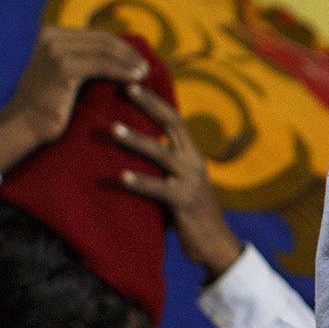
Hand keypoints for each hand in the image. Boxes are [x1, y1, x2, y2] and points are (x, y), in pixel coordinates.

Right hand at [0, 26, 151, 172]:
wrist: (23, 124)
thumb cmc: (46, 104)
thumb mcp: (60, 72)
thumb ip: (79, 57)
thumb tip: (116, 54)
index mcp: (50, 33)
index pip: (95, 35)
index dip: (120, 46)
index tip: (138, 59)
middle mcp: (51, 36)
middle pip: (102, 40)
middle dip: (127, 53)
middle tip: (146, 66)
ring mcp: (56, 50)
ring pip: (105, 51)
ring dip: (128, 62)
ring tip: (144, 73)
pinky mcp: (63, 67)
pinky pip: (102, 66)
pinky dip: (122, 71)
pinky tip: (135, 79)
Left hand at [108, 84, 245, 280]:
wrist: (215, 245)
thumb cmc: (189, 213)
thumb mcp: (177, 181)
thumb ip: (162, 165)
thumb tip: (129, 147)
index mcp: (191, 153)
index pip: (173, 117)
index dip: (154, 99)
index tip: (132, 82)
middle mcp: (194, 161)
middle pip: (172, 123)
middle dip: (148, 104)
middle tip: (124, 88)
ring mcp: (190, 181)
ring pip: (161, 153)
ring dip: (136, 139)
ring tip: (113, 130)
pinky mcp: (184, 202)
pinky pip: (158, 188)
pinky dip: (138, 182)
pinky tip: (120, 177)